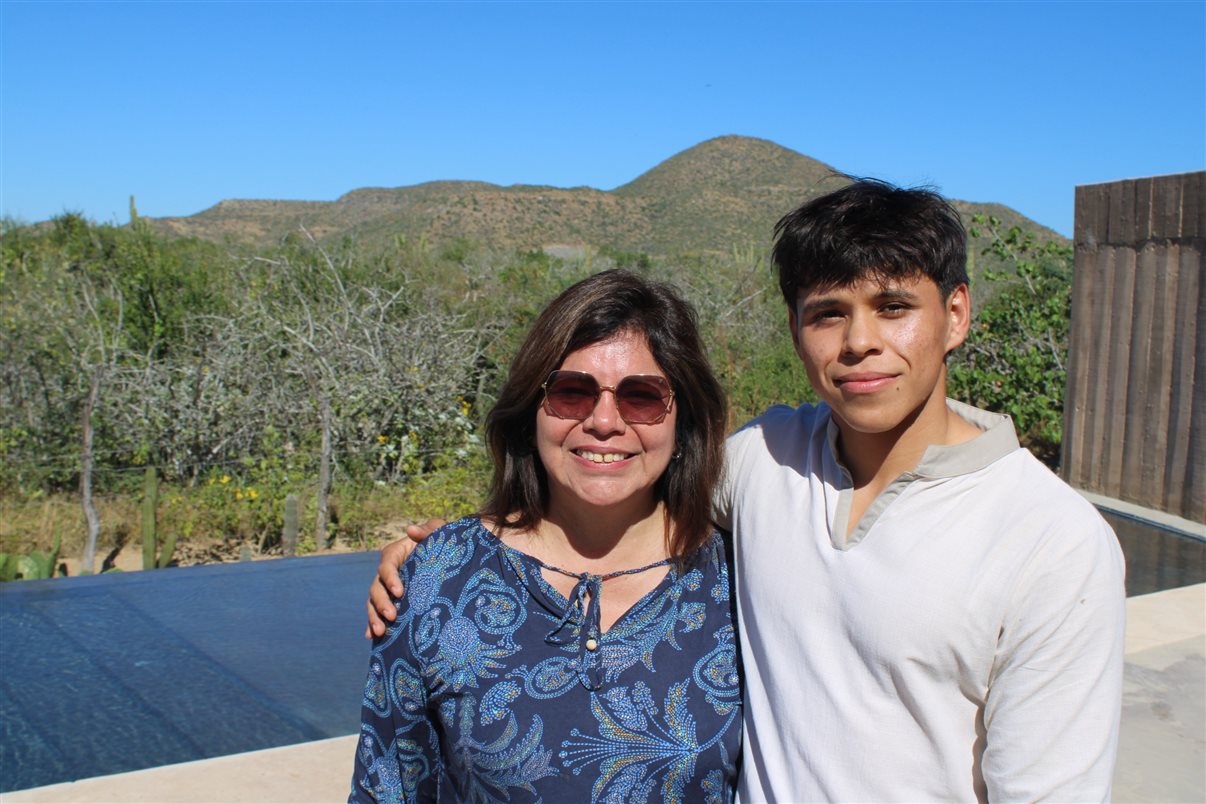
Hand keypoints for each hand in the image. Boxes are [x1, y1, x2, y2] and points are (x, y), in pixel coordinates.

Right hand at [364, 518, 445, 637]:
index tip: (400, 592)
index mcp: (396, 553)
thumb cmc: (445, 543)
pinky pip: (378, 613)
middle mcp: (388, 572)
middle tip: (392, 616)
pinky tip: (372, 637)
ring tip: (380, 632)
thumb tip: (410, 530)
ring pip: (374, 602)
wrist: (450, 560)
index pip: (387, 565)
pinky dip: (373, 624)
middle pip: (376, 587)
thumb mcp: (441, 533)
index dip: (390, 578)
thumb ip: (429, 529)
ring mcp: (388, 588)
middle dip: (381, 603)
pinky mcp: (392, 602)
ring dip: (374, 617)